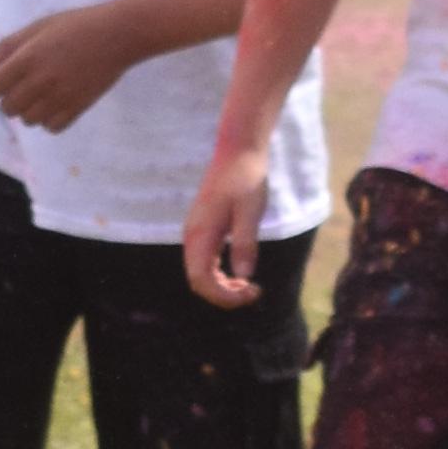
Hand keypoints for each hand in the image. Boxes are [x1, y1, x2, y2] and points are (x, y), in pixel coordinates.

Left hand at [0, 2, 136, 133]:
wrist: (117, 35)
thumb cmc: (76, 25)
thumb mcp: (39, 26)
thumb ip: (9, 45)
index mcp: (27, 58)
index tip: (2, 84)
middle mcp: (40, 81)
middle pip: (8, 108)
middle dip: (9, 101)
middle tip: (22, 90)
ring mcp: (60, 97)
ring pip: (28, 121)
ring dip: (29, 112)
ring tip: (40, 98)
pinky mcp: (78, 107)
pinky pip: (52, 128)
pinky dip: (49, 121)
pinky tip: (55, 106)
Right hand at [181, 145, 273, 310]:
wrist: (238, 153)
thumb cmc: (245, 179)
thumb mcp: (250, 211)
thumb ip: (245, 243)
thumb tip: (244, 275)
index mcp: (201, 234)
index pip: (201, 280)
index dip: (223, 296)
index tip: (251, 291)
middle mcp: (193, 236)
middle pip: (198, 281)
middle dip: (224, 295)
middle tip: (254, 291)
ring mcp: (196, 233)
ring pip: (201, 274)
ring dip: (223, 286)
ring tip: (250, 286)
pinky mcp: (204, 230)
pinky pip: (206, 262)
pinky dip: (221, 275)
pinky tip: (241, 273)